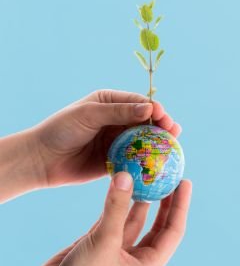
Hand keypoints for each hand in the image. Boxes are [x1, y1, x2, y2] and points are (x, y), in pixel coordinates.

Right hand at [15, 172, 191, 265]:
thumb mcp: (103, 240)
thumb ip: (115, 207)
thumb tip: (126, 175)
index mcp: (148, 265)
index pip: (173, 230)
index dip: (180, 205)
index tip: (185, 181)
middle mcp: (138, 260)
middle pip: (159, 225)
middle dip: (165, 202)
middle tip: (170, 176)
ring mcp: (119, 253)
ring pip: (136, 221)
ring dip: (142, 200)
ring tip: (149, 176)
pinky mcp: (101, 247)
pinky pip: (116, 222)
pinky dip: (119, 205)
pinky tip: (124, 187)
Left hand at [28, 90, 181, 187]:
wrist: (40, 160)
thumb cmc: (61, 130)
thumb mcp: (90, 115)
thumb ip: (119, 112)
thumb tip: (149, 109)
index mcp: (110, 103)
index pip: (138, 103)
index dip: (154, 109)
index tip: (163, 116)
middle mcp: (116, 121)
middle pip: (145, 122)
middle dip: (161, 126)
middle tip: (174, 131)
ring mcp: (116, 141)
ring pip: (143, 141)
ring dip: (158, 143)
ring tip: (173, 145)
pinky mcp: (115, 161)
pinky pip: (135, 159)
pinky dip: (147, 160)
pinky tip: (160, 162)